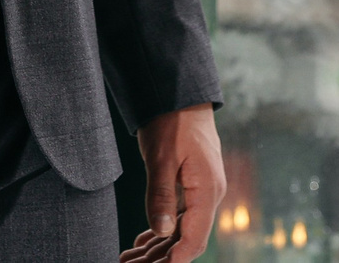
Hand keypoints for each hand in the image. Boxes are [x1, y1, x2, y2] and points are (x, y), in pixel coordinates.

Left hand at [123, 105, 222, 262]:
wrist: (181, 93)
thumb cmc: (173, 121)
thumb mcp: (162, 157)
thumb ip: (161, 195)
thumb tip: (161, 232)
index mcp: (207, 191)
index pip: (194, 239)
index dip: (175, 260)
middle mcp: (208, 195)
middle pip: (186, 239)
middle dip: (159, 258)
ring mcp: (201, 191)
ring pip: (180, 230)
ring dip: (156, 248)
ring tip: (129, 259)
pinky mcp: (191, 186)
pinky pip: (178, 217)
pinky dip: (159, 231)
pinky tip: (142, 243)